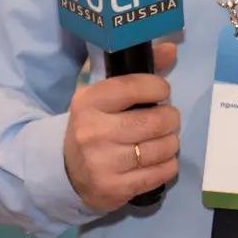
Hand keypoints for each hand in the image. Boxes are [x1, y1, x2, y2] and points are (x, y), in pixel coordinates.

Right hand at [63, 41, 180, 212]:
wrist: (66, 170)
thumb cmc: (93, 125)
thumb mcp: (104, 95)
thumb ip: (137, 71)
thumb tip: (171, 49)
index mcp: (88, 102)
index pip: (133, 87)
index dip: (157, 87)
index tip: (161, 91)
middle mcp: (92, 132)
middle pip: (153, 121)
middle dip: (170, 118)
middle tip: (167, 119)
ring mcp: (102, 163)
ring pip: (161, 148)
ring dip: (171, 142)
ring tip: (163, 140)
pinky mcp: (114, 188)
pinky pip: (160, 174)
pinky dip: (168, 165)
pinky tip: (160, 160)